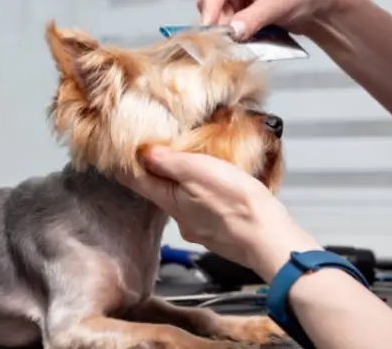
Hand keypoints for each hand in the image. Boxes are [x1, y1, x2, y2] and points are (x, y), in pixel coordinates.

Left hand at [116, 146, 320, 280]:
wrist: (268, 238)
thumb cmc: (237, 205)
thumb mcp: (198, 171)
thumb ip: (168, 162)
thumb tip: (145, 154)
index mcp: (170, 201)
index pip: (136, 182)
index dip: (128, 166)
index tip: (123, 154)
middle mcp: (181, 219)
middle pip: (161, 192)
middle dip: (162, 174)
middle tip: (166, 153)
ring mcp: (200, 229)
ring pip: (186, 202)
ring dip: (188, 186)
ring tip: (202, 169)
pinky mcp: (220, 233)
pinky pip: (207, 211)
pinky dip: (208, 199)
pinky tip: (223, 193)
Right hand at [197, 0, 356, 38]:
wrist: (317, 8)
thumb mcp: (277, 5)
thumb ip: (254, 18)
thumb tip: (235, 30)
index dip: (210, 11)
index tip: (211, 30)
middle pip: (214, 8)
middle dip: (222, 26)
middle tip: (232, 40)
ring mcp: (238, 3)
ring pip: (222, 21)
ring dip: (231, 35)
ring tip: (247, 40)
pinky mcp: (242, 16)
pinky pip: (232, 29)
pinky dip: (239, 38)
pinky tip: (251, 39)